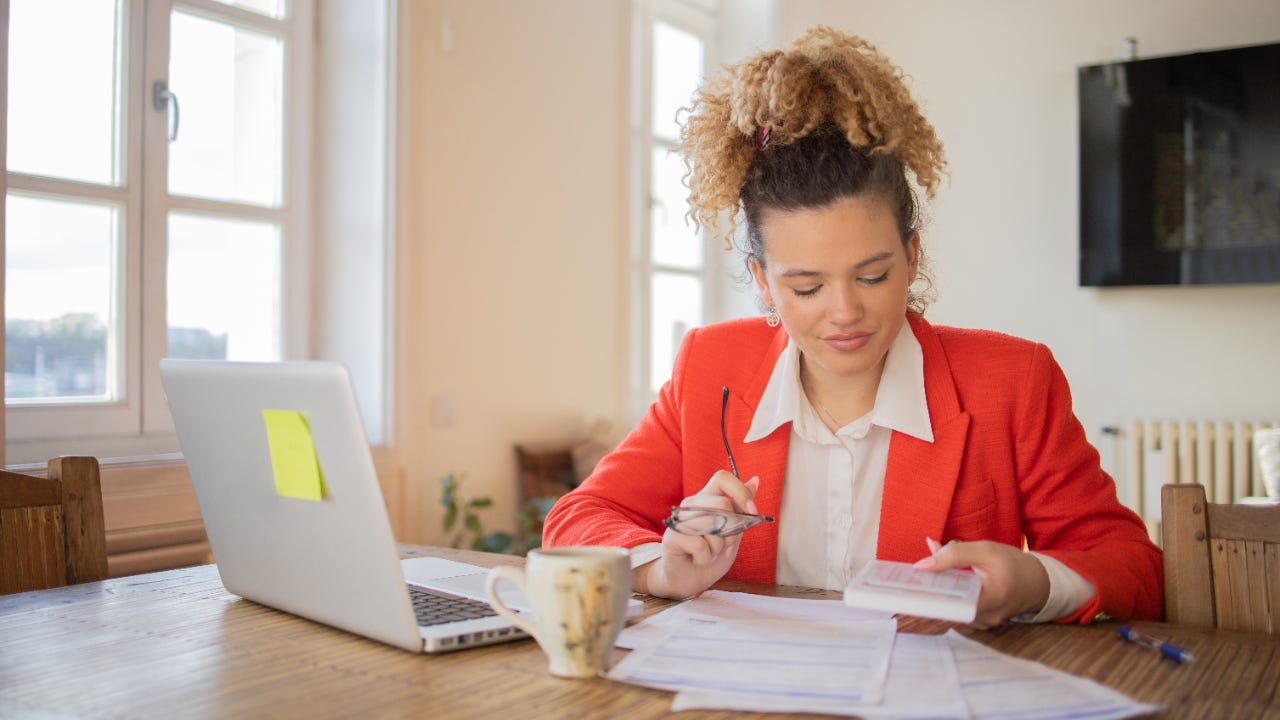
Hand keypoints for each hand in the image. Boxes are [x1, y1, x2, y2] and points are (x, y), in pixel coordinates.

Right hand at [635, 471, 759, 598]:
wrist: (690, 580)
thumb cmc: (711, 554)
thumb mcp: (733, 531)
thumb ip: (740, 508)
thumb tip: (755, 480)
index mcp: (707, 498)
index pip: (722, 478)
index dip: (741, 492)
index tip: (752, 512)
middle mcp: (692, 504)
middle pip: (722, 503)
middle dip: (733, 531)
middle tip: (728, 547)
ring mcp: (680, 519)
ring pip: (712, 525)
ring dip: (718, 548)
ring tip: (711, 554)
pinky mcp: (672, 536)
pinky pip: (700, 545)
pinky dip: (705, 558)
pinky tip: (698, 559)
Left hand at [914, 539, 1049, 628]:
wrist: (1038, 582)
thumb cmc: (1014, 565)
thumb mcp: (985, 551)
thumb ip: (953, 554)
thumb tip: (921, 564)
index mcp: (987, 602)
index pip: (947, 605)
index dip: (926, 596)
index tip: (909, 586)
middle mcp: (983, 619)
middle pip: (947, 607)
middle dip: (930, 591)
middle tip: (911, 579)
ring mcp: (982, 623)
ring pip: (951, 608)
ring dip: (940, 592)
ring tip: (924, 579)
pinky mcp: (980, 621)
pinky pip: (959, 609)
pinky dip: (950, 596)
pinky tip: (941, 584)